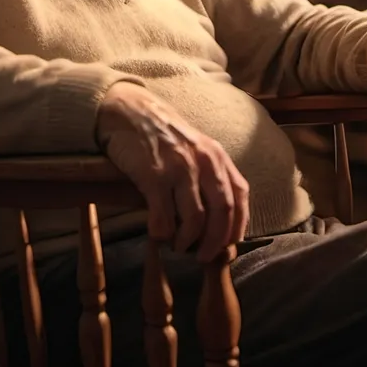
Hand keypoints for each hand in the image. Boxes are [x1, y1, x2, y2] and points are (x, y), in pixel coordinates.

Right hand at [96, 81, 249, 261]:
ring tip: (178, 246)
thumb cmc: (161, 132)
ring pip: (195, 220)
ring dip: (187, 241)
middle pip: (222, 212)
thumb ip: (208, 172)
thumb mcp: (194, 145)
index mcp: (216, 154)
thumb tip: (216, 217)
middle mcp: (202, 160)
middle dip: (214, 243)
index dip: (236, 226)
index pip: (239, 196)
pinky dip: (162, 234)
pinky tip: (157, 234)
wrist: (127, 110)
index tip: (227, 245)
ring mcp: (179, 168)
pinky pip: (164, 218)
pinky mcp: (154, 176)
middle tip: (202, 257)